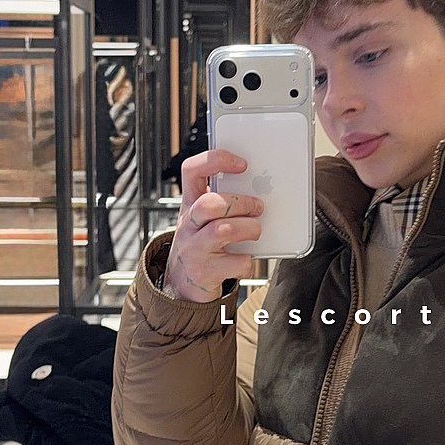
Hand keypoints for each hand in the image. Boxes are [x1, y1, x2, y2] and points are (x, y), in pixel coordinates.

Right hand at [161, 149, 263, 302]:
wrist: (182, 284)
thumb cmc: (202, 244)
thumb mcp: (205, 219)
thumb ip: (225, 202)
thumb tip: (262, 188)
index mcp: (189, 204)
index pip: (192, 170)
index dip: (216, 160)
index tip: (242, 164)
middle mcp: (188, 225)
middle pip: (210, 203)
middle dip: (241, 202)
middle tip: (257, 207)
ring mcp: (194, 250)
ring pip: (223, 230)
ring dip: (249, 228)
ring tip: (255, 231)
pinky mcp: (205, 273)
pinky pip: (236, 262)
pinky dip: (248, 261)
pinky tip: (245, 260)